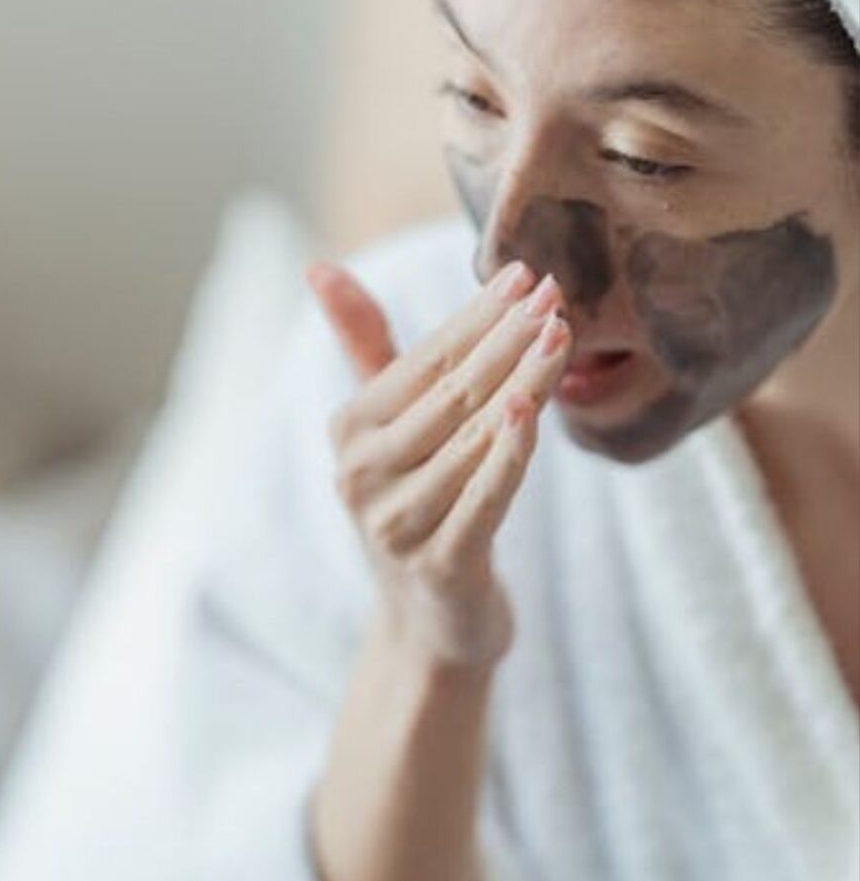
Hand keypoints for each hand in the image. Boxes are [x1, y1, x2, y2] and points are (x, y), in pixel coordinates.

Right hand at [306, 258, 570, 669]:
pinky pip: (484, 499)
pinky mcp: (441, 566)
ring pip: (471, 439)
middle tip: (554, 292)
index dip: (475, 315)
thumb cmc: (414, 495)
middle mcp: (362, 474)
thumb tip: (319, 265)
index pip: (424, 359)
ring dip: (522, 383)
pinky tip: (533, 410)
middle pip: (450, 393)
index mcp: (350, 429)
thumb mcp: (385, 422)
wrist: (428, 615)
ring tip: (560, 336)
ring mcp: (397, 523)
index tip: (525, 273)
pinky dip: (510, 454)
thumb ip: (364, 344)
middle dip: (505, 339)